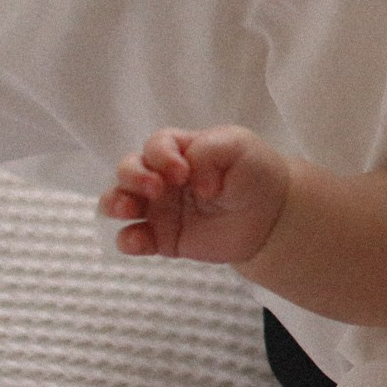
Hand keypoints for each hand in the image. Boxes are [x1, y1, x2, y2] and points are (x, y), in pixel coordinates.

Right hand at [99, 126, 288, 263]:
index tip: (183, 172)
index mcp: (179, 150)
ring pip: (118, 202)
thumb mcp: (238, 147)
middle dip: (132, 177)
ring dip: (115, 203)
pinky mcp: (161, 237)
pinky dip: (127, 240)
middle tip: (157, 189)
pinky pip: (132, 239)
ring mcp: (158, 208)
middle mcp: (162, 176)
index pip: (155, 146)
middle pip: (127, 169)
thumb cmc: (253, 172)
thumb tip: (190, 179)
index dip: (162, 157)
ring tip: (128, 210)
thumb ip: (208, 151)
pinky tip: (138, 240)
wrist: (271, 216)